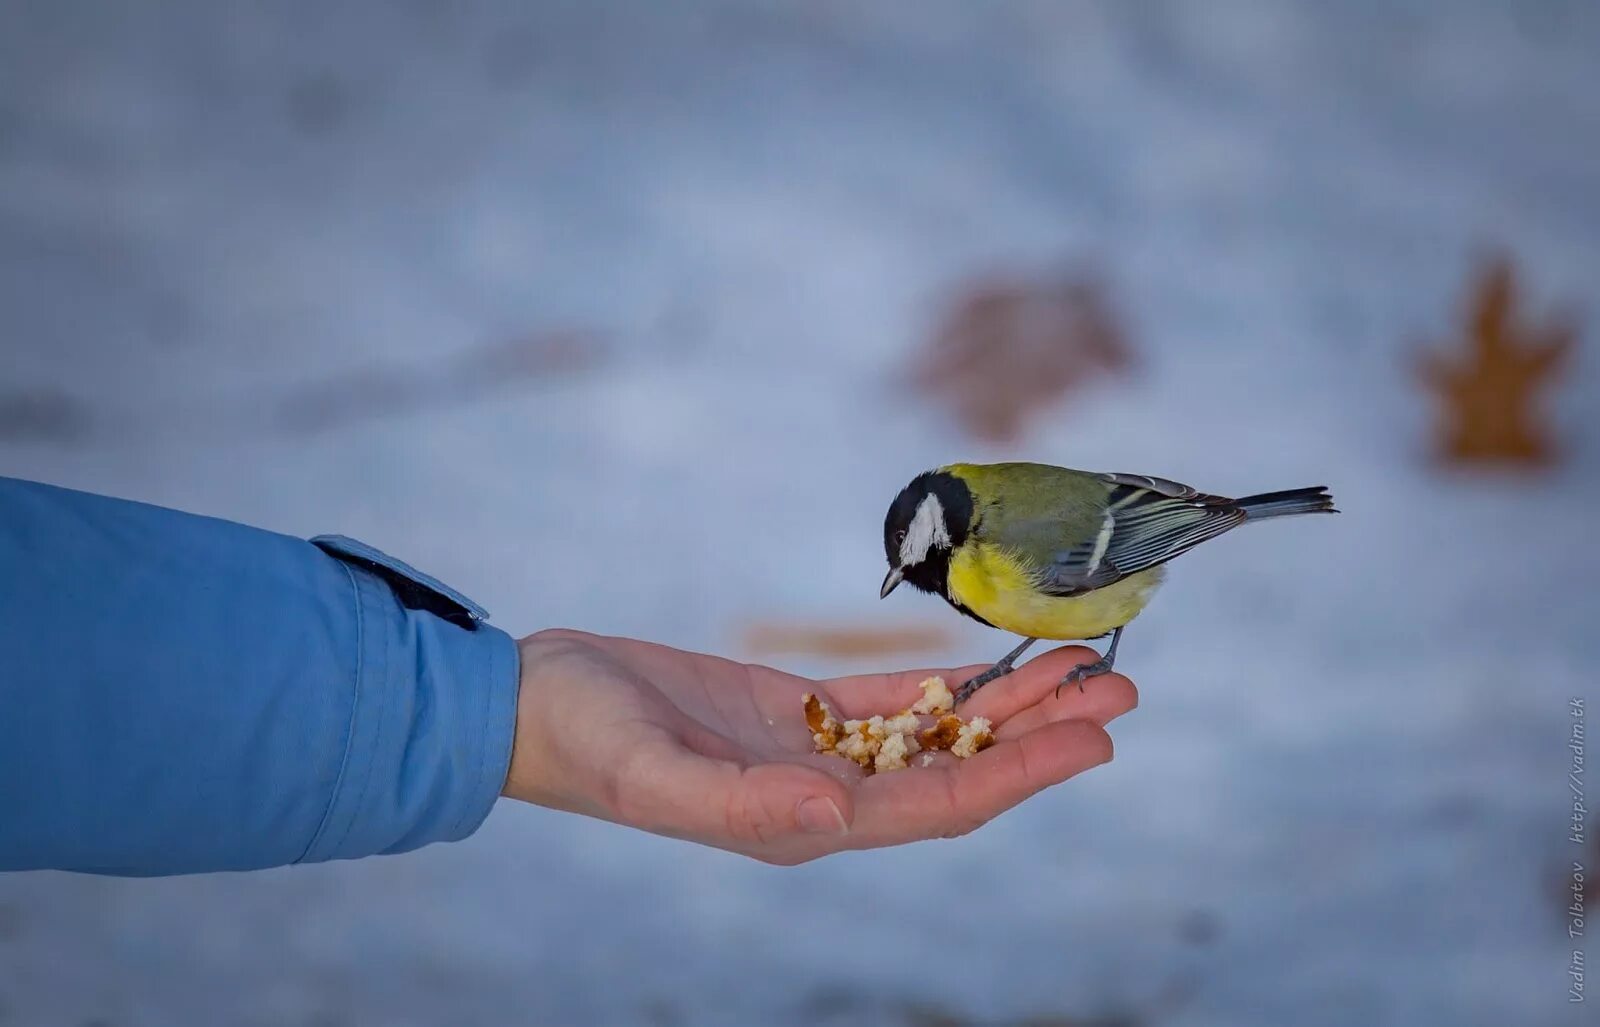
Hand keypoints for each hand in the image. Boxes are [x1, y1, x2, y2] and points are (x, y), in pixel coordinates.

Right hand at [503, 629, 1136, 864]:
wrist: (534, 705)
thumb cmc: (586, 742)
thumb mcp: (655, 772)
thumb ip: (744, 805)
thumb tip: (835, 817)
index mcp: (802, 824)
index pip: (941, 802)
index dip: (1024, 773)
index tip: (1095, 739)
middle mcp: (821, 796)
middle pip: (958, 766)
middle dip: (1039, 732)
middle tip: (1117, 689)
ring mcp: (808, 754)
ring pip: (931, 729)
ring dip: (1003, 701)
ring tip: (1073, 666)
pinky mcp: (788, 711)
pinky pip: (882, 701)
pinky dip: (939, 681)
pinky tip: (985, 664)